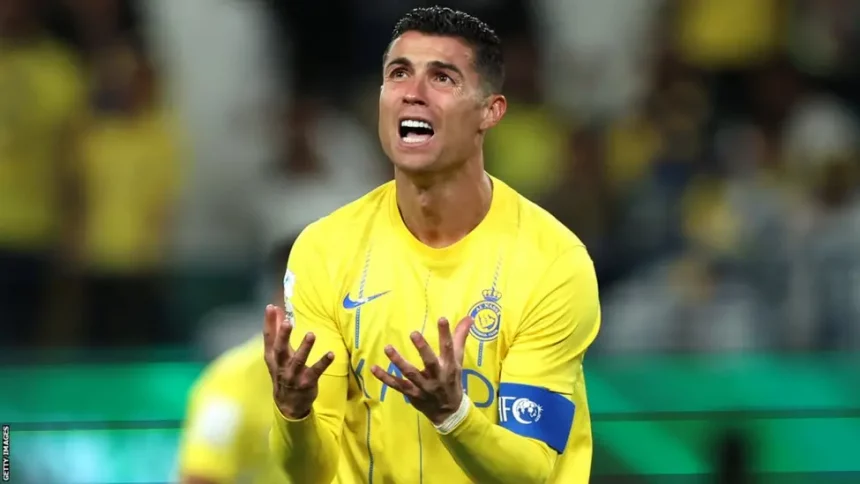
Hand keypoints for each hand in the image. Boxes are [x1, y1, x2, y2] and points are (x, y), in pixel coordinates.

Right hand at [263, 304, 334, 418]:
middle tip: (288, 321)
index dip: (269, 323)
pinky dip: (323, 363)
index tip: (271, 307)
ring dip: (304, 348)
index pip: (269, 338)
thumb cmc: (283, 372)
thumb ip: (277, 331)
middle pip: (280, 349)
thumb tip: (275, 309)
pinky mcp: (306, 383)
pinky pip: (315, 372)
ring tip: (311, 334)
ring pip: (298, 361)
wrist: (288, 404)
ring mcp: (293, 376)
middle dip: (283, 336)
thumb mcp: (277, 355)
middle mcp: (281, 366)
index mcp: (272, 358)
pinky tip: (331, 354)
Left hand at [371, 316, 472, 424]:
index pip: (449, 348)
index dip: (446, 334)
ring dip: (398, 361)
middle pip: (430, 362)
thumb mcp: (457, 360)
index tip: (442, 319)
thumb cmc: (452, 380)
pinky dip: (385, 378)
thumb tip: (468, 317)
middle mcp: (437, 377)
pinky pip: (397, 385)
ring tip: (388, 348)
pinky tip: (374, 368)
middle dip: (422, 349)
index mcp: (449, 367)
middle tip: (414, 334)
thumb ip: (460, 338)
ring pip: (410, 374)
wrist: (449, 412)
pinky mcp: (412, 394)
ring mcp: (423, 387)